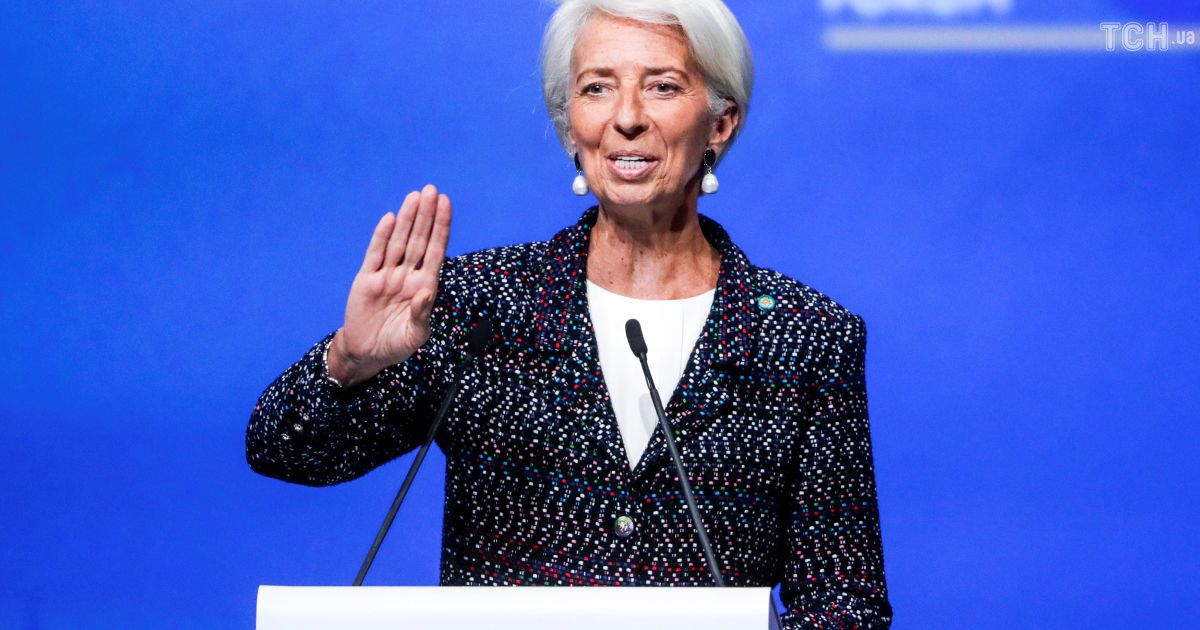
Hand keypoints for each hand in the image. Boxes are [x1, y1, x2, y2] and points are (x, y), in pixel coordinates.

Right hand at [328, 184, 451, 386]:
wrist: (367, 353)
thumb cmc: (397, 344)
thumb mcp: (415, 335)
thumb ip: (422, 314)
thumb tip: (427, 291)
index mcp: (424, 286)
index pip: (435, 250)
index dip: (440, 227)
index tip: (446, 204)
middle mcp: (407, 275)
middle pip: (418, 240)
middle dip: (426, 216)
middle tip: (432, 190)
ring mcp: (386, 275)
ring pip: (399, 242)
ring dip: (407, 219)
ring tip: (415, 197)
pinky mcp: (366, 280)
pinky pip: (375, 255)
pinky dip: (382, 237)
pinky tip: (390, 219)